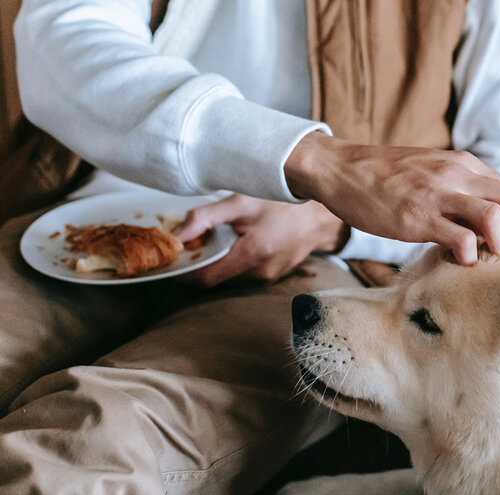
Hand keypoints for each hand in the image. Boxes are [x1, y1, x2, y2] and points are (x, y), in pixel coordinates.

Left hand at [174, 194, 344, 286]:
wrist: (319, 215)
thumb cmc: (282, 203)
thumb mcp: (241, 202)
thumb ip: (205, 218)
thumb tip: (177, 236)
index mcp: (252, 255)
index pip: (206, 278)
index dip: (185, 273)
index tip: (172, 260)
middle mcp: (260, 273)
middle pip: (217, 278)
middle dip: (199, 265)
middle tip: (189, 245)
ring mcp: (269, 277)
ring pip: (230, 276)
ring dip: (218, 262)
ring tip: (215, 240)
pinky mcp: (274, 276)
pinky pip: (244, 273)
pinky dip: (234, 261)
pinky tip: (238, 242)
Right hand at [284, 132, 499, 264]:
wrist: (341, 168)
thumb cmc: (388, 177)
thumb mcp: (434, 171)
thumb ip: (463, 189)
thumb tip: (491, 218)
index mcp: (467, 166)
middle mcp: (460, 175)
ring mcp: (439, 195)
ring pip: (497, 220)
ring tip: (484, 259)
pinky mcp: (416, 217)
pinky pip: (461, 240)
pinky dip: (466, 257)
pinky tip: (453, 260)